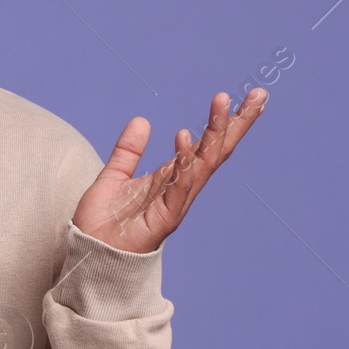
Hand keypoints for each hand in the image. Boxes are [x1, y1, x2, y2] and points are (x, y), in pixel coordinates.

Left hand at [71, 89, 266, 253]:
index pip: (206, 145)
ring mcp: (176, 202)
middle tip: (258, 94)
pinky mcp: (164, 217)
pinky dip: (184, 161)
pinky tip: (186, 136)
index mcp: (172, 177)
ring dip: (214, 132)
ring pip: (204, 163)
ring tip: (222, 102)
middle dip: (237, 123)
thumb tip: (142, 120)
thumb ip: (128, 151)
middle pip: (216, 151)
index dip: (224, 122)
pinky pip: (179, 185)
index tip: (243, 96)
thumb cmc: (103, 223)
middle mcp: (180, 188)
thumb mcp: (114, 177)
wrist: (90, 255)